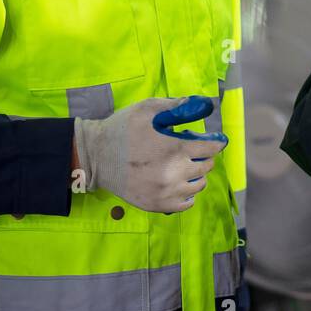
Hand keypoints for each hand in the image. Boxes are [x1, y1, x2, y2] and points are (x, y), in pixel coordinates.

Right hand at [73, 97, 226, 213]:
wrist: (95, 156)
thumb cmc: (122, 129)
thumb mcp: (148, 108)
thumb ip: (178, 107)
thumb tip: (204, 105)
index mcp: (175, 148)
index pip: (211, 148)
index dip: (215, 141)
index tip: (215, 139)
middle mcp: (174, 173)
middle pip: (206, 166)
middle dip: (203, 155)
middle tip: (190, 149)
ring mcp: (166, 192)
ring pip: (199, 185)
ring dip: (196, 173)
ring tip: (184, 165)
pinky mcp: (157, 205)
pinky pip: (186, 203)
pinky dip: (187, 193)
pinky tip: (178, 182)